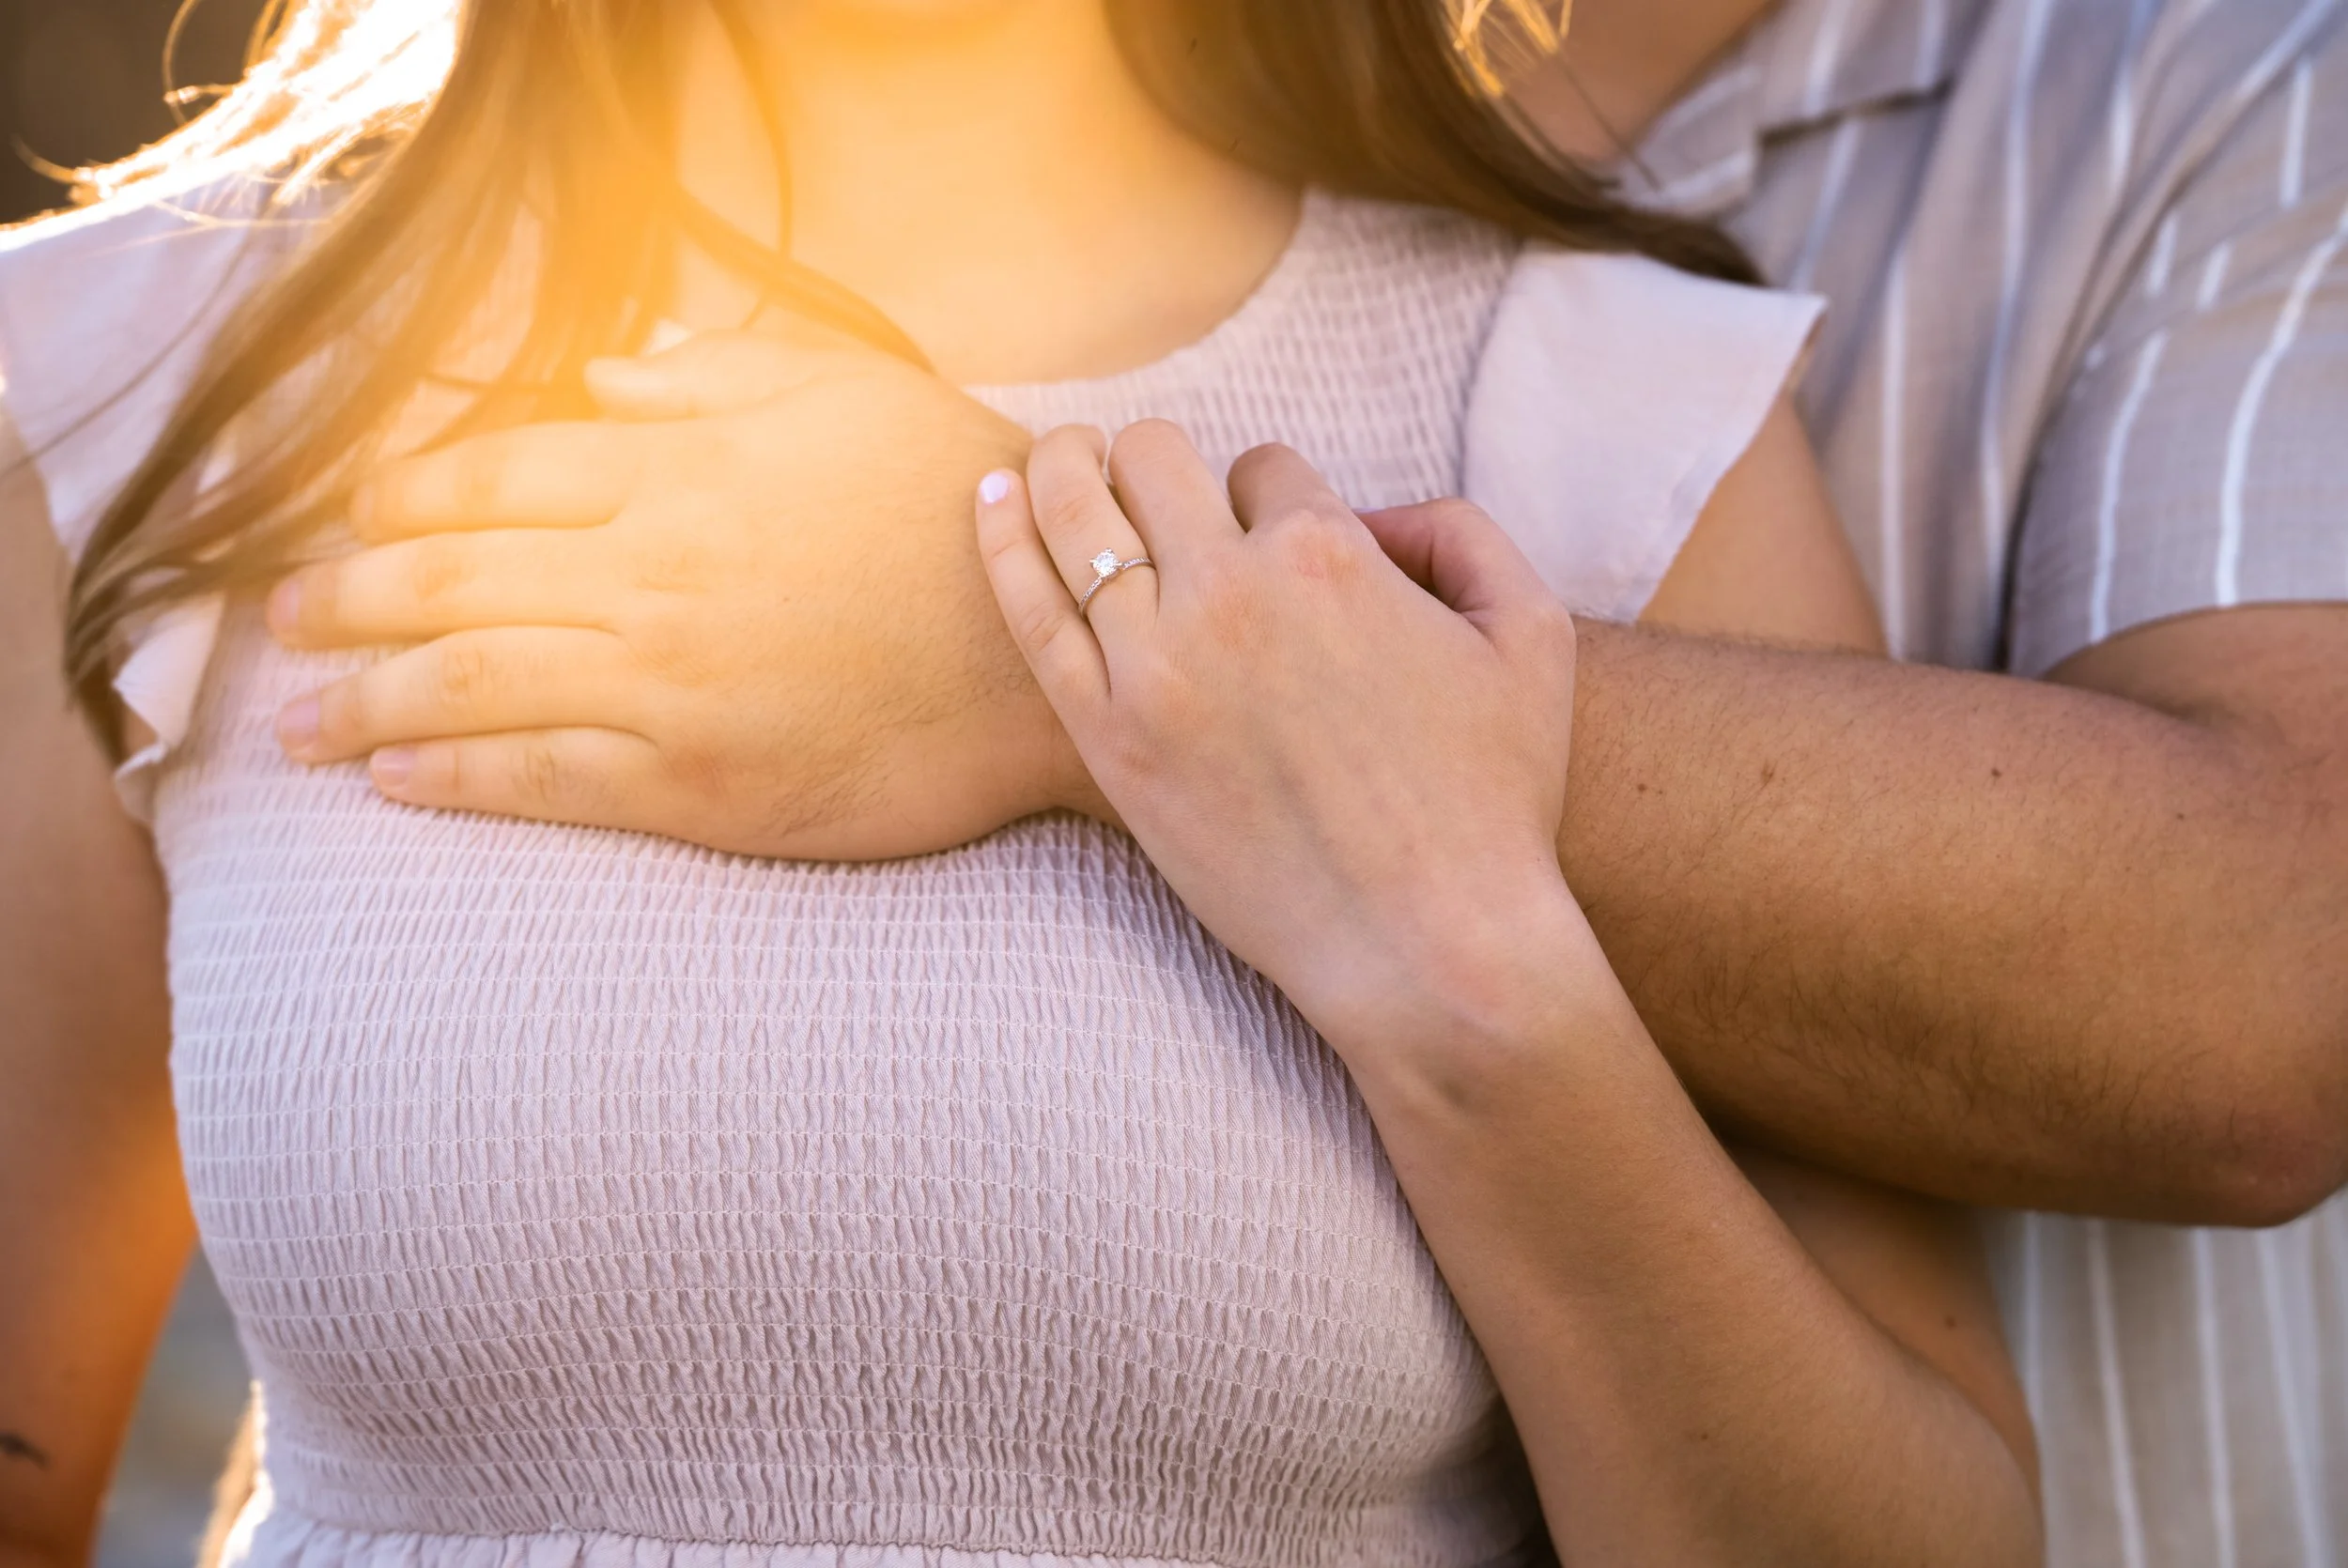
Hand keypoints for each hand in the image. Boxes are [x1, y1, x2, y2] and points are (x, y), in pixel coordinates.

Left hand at [268, 327, 1088, 859]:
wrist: (1056, 658)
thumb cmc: (963, 509)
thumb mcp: (854, 391)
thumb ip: (720, 375)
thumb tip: (607, 383)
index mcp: (682, 473)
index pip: (494, 477)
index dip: (403, 499)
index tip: (352, 517)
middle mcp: (652, 577)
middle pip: (453, 581)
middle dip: (348, 601)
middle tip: (283, 621)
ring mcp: (670, 689)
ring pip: (474, 687)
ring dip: (367, 703)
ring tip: (302, 722)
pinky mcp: (702, 787)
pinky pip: (549, 782)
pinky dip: (459, 779)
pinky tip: (399, 779)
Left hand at [975, 421, 1586, 1064]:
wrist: (1431, 947)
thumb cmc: (1495, 800)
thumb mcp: (1532, 635)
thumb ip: (1463, 535)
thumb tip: (1373, 514)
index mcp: (1330, 554)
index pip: (1265, 467)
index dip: (1275, 499)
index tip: (1278, 547)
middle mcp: (1232, 593)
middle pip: (1153, 459)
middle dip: (1159, 458)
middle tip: (1154, 479)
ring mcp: (1158, 666)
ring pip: (1078, 511)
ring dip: (1067, 465)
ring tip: (1060, 455)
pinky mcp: (1108, 738)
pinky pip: (1031, 608)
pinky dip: (1004, 535)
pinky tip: (994, 494)